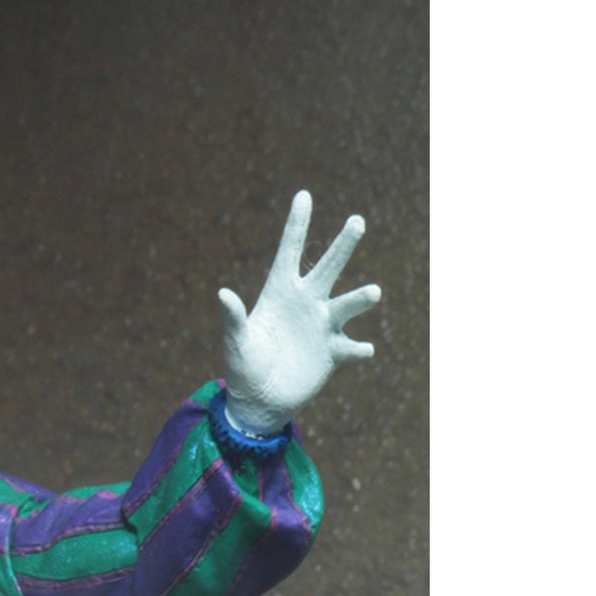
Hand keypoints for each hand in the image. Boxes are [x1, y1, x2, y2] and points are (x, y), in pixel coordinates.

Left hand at [217, 191, 380, 435]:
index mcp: (280, 292)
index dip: (296, 225)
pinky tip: (365, 350)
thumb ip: (233, 318)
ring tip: (372, 293)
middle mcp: (307, 303)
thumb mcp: (236, 342)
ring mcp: (323, 326)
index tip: (304, 195)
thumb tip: (222, 293)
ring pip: (347, 305)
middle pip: (329, 267)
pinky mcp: (333, 353)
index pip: (289, 252)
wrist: (259, 400)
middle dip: (342, 245)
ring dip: (360, 298)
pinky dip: (359, 349)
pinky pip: (351, 348)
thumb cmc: (243, 366)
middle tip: (357, 221)